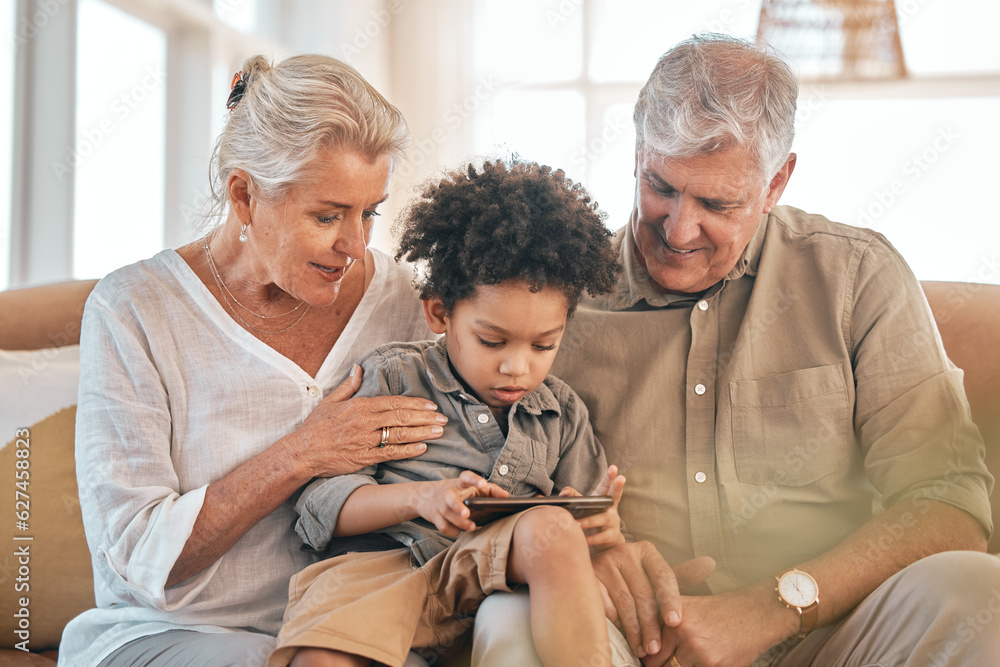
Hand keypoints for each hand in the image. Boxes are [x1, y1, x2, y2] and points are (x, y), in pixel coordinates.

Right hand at [286, 365, 446, 477]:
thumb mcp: (330, 401)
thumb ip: (348, 386)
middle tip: (442, 418)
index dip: (415, 404)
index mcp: (359, 406)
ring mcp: (366, 440)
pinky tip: (422, 448)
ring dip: (422, 432)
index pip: (393, 402)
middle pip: (401, 417)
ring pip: (400, 434)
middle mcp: (365, 422)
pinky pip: (390, 453)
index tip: (430, 405)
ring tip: (439, 431)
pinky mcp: (364, 458)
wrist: (302, 452)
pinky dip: (408, 451)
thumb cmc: (315, 428)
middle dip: (425, 417)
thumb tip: (358, 368)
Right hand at [414, 471, 509, 537]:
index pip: (465, 477)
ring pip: (446, 515)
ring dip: (459, 522)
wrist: (426, 496)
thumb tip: (506, 497)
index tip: (482, 483)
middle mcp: (448, 493)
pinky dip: (452, 531)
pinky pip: (442, 526)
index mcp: (460, 484)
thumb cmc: (458, 492)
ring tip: (472, 526)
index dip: (474, 479)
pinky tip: (459, 531)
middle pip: (450, 498)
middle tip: (467, 513)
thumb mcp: (473, 488)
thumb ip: (491, 491)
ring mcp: (440, 505)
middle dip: (457, 506)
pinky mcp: (435, 516)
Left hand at [560, 465, 626, 550]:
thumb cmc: (592, 518)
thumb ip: (574, 497)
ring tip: (576, 524)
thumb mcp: (585, 506)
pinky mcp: (611, 536)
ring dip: (588, 521)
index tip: (614, 467)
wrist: (605, 541)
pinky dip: (590, 538)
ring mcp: (613, 522)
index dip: (610, 476)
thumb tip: (562, 492)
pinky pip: (601, 537)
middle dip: (618, 486)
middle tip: (621, 477)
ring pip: (602, 519)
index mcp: (603, 498)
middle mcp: (611, 508)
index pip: (606, 485)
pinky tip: (582, 540)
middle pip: (614, 496)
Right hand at [591, 542, 714, 659]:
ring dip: (635, 631)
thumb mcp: (653, 575)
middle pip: (644, 593)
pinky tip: (623, 638)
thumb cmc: (631, 578)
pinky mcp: (589, 577)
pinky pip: (606, 605)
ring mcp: (605, 563)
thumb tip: (709, 564)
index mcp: (646, 551)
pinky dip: (616, 624)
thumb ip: (678, 575)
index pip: (664, 576)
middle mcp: (625, 552)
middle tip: (656, 648)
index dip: (671, 600)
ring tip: (643, 650)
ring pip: (626, 603)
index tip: (675, 622)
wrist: (592, 569)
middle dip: (652, 624)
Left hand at [643, 581, 795, 666]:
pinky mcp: (716, 665)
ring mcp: (699, 651)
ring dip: (681, 666)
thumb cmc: (721, 610)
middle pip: (657, 664)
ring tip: (697, 653)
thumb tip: (643, 647)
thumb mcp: (688, 605)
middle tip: (663, 662)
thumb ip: (662, 620)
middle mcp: (682, 631)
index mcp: (672, 616)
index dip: (647, 656)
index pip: (647, 647)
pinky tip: (708, 660)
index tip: (645, 658)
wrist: (758, 613)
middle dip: (661, 665)